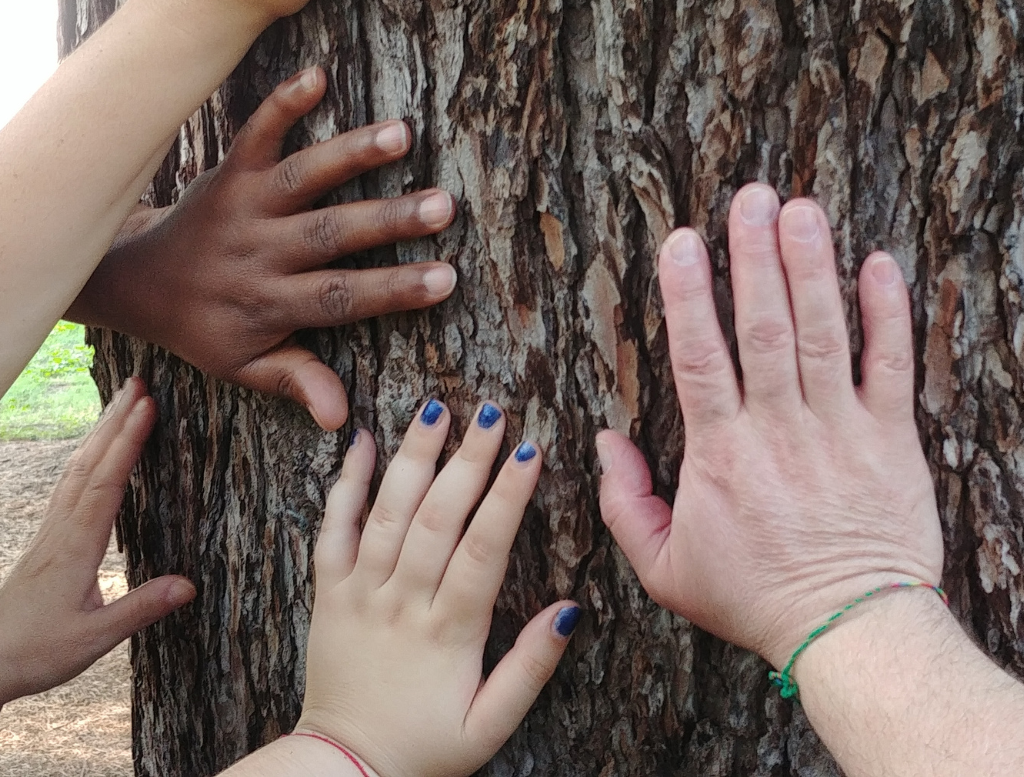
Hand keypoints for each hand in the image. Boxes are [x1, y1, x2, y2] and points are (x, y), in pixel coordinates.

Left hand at [0, 380, 194, 705]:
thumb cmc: (34, 652)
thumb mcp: (91, 639)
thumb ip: (140, 610)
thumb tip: (188, 585)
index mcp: (77, 546)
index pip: (107, 482)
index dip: (129, 441)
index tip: (149, 405)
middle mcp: (63, 529)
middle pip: (90, 462)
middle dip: (115, 419)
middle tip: (139, 381)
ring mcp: (52, 531)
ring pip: (77, 467)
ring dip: (101, 430)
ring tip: (122, 400)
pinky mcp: (49, 538)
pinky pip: (70, 482)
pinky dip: (88, 453)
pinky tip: (96, 447)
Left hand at [68, 68, 457, 431]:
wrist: (134, 281)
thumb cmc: (203, 326)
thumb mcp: (242, 365)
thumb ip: (293, 381)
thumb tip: (341, 417)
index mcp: (268, 302)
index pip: (339, 297)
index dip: (393, 289)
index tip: (445, 278)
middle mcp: (259, 251)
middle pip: (329, 234)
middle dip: (388, 219)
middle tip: (443, 206)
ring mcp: (244, 206)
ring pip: (300, 178)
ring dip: (349, 155)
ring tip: (401, 134)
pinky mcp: (229, 170)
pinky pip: (255, 133)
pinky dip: (283, 104)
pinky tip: (319, 76)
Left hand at [297, 400, 579, 776]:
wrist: (340, 772)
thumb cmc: (423, 749)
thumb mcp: (489, 726)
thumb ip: (530, 668)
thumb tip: (568, 610)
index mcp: (448, 633)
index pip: (483, 550)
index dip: (507, 497)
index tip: (529, 450)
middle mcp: (403, 602)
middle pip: (438, 519)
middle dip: (468, 460)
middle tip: (491, 412)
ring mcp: (360, 593)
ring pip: (387, 513)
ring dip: (413, 457)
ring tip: (435, 409)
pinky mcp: (328, 593)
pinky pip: (332, 530)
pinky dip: (346, 484)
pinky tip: (362, 443)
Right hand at [597, 183, 943, 670]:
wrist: (851, 634)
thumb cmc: (754, 597)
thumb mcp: (664, 568)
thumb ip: (623, 503)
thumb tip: (604, 440)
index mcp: (721, 454)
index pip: (700, 359)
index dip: (690, 295)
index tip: (683, 242)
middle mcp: (779, 430)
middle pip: (764, 329)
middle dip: (754, 258)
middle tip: (749, 198)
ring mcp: (838, 430)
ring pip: (822, 335)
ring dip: (810, 268)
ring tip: (800, 209)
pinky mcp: (890, 439)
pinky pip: (889, 367)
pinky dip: (885, 314)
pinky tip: (877, 263)